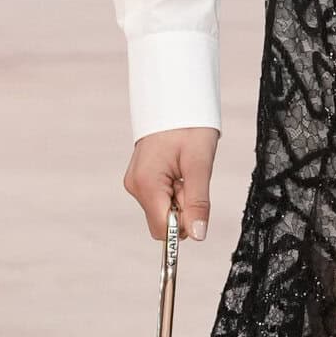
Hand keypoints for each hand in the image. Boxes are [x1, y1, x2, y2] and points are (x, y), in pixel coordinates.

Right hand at [124, 127, 218, 243]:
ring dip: (180, 199)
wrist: (176, 101)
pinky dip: (174, 192)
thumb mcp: (200, 164)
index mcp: (146, 184)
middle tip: (191, 179)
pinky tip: (178, 171)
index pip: (163, 230)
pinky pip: (160, 199)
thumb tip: (198, 236)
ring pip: (163, 211)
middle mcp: (135, 187)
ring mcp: (136, 184)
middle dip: (183, 210)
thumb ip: (198, 202)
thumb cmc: (188, 126)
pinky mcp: (141, 181)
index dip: (185, 223)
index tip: (195, 197)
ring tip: (185, 171)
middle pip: (162, 222)